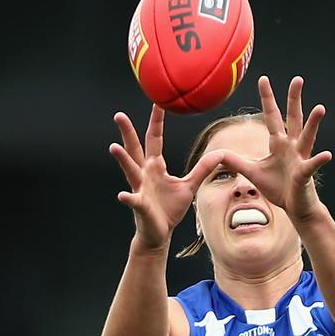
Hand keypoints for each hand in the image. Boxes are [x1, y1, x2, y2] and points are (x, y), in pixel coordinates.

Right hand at [109, 104, 224, 248]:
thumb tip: (220, 154)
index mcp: (155, 167)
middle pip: (135, 149)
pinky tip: (123, 196)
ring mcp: (140, 189)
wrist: (159, 233)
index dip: (156, 122)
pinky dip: (129, 198)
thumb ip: (202, 169)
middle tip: (119, 115)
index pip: (154, 139)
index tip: (158, 102)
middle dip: (127, 132)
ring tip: (113, 147)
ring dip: (122, 160)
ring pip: (130, 171)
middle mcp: (144, 174)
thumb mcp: (189, 186)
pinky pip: (134, 201)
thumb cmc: (170, 209)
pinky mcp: (140, 206)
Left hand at [220, 75, 331, 223]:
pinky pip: (312, 165)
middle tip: (297, 79)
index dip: (267, 99)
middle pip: (293, 118)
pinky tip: (327, 155)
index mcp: (278, 144)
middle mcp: (291, 146)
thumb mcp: (252, 172)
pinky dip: (319, 160)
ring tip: (320, 108)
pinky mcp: (305, 174)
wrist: (295, 207)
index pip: (271, 116)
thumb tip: (217, 153)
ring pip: (307, 137)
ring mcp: (300, 159)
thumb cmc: (278, 188)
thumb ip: (236, 161)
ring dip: (313, 123)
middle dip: (294, 99)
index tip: (263, 79)